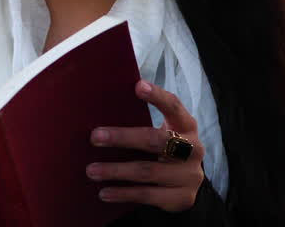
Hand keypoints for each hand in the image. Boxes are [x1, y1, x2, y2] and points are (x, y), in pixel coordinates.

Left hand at [85, 80, 205, 211]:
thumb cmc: (165, 148)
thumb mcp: (163, 131)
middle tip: (95, 137)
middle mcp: (193, 149)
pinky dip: (123, 193)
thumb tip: (98, 108)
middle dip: (123, 138)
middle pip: (155, 141)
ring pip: (148, 171)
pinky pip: (148, 195)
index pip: (173, 106)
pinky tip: (104, 193)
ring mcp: (189, 176)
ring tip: (91, 170)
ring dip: (116, 170)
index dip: (157, 96)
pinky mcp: (181, 198)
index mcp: (186, 126)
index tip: (137, 86)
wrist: (188, 183)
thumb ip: (142, 120)